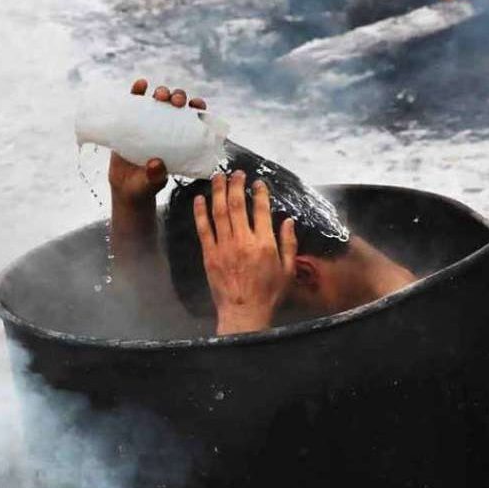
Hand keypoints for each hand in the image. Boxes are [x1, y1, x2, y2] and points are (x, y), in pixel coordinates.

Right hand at [107, 78, 206, 205]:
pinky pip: (134, 104)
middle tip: (176, 102)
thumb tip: (155, 163)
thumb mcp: (153, 182)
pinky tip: (140, 85)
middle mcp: (166, 127)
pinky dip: (137, 92)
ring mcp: (148, 123)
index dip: (198, 107)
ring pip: (157, 100)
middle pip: (176, 105)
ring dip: (161, 92)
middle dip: (178, 97)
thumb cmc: (146, 185)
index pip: (193, 118)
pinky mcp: (130, 122)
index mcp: (180, 139)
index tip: (197, 104)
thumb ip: (156, 175)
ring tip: (159, 94)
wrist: (126, 188)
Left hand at [194, 172, 297, 334]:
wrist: (244, 314)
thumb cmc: (269, 295)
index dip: (259, 193)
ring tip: (217, 177)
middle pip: (238, 205)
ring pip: (220, 212)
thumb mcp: (288, 270)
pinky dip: (200, 212)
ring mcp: (224, 247)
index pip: (262, 210)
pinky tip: (199, 199)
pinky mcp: (209, 255)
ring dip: (218, 191)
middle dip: (236, 185)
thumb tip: (288, 220)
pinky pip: (204, 229)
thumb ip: (289, 243)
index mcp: (265, 243)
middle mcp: (244, 241)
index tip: (257, 183)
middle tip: (235, 173)